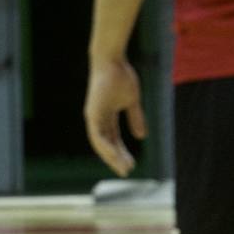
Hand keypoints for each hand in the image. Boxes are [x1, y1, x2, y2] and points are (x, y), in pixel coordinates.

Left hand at [84, 57, 146, 177]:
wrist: (112, 61)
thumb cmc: (121, 77)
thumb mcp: (131, 101)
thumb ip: (135, 118)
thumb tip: (141, 136)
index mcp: (106, 116)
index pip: (112, 139)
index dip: (120, 152)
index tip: (130, 164)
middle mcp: (97, 119)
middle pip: (106, 144)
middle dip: (116, 158)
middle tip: (125, 172)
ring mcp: (93, 116)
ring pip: (100, 143)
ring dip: (111, 156)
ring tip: (123, 168)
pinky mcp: (92, 113)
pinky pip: (97, 135)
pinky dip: (105, 146)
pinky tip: (114, 156)